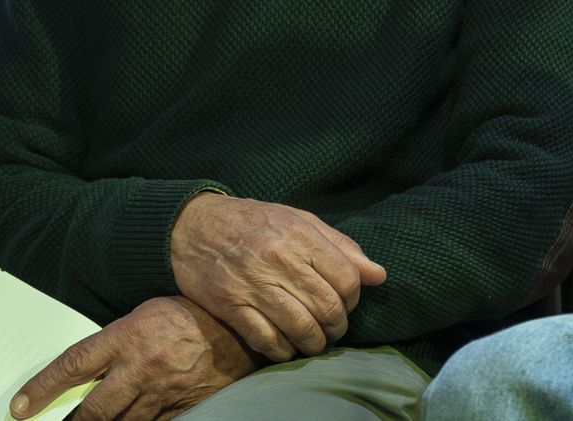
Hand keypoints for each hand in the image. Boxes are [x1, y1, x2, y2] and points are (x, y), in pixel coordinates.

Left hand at [10, 295, 258, 420]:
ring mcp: (162, 391)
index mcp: (129, 334)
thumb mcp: (149, 313)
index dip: (42, 388)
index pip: (73, 365)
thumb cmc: (193, 315)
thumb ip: (118, 340)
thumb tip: (87, 369)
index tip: (18, 408)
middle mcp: (141, 366)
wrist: (245, 329)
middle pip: (92, 410)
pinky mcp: (182, 408)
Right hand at [168, 193, 385, 359]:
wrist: (193, 225)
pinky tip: (288, 348)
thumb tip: (379, 275)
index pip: (347, 279)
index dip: (354, 298)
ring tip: (316, 342)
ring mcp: (254, 285)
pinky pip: (267, 340)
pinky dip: (283, 351)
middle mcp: (280, 260)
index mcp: (301, 236)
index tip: (347, 303)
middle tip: (334, 329)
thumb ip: (341, 247)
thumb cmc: (256, 221)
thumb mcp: (301, 221)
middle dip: (337, 326)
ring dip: (315, 343)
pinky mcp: (231, 306)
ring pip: (300, 327)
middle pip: (327, 307)